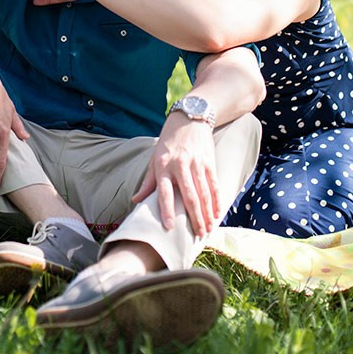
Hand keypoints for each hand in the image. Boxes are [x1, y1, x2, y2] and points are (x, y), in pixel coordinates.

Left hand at [131, 112, 219, 237]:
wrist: (189, 118)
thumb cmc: (169, 141)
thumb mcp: (155, 158)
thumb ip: (148, 181)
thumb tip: (136, 200)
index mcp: (163, 165)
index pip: (164, 191)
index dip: (167, 209)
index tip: (169, 227)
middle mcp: (180, 165)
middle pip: (188, 196)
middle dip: (194, 218)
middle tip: (198, 235)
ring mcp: (196, 163)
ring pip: (203, 193)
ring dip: (206, 213)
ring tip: (207, 229)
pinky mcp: (208, 161)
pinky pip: (213, 184)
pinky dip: (216, 200)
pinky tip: (217, 213)